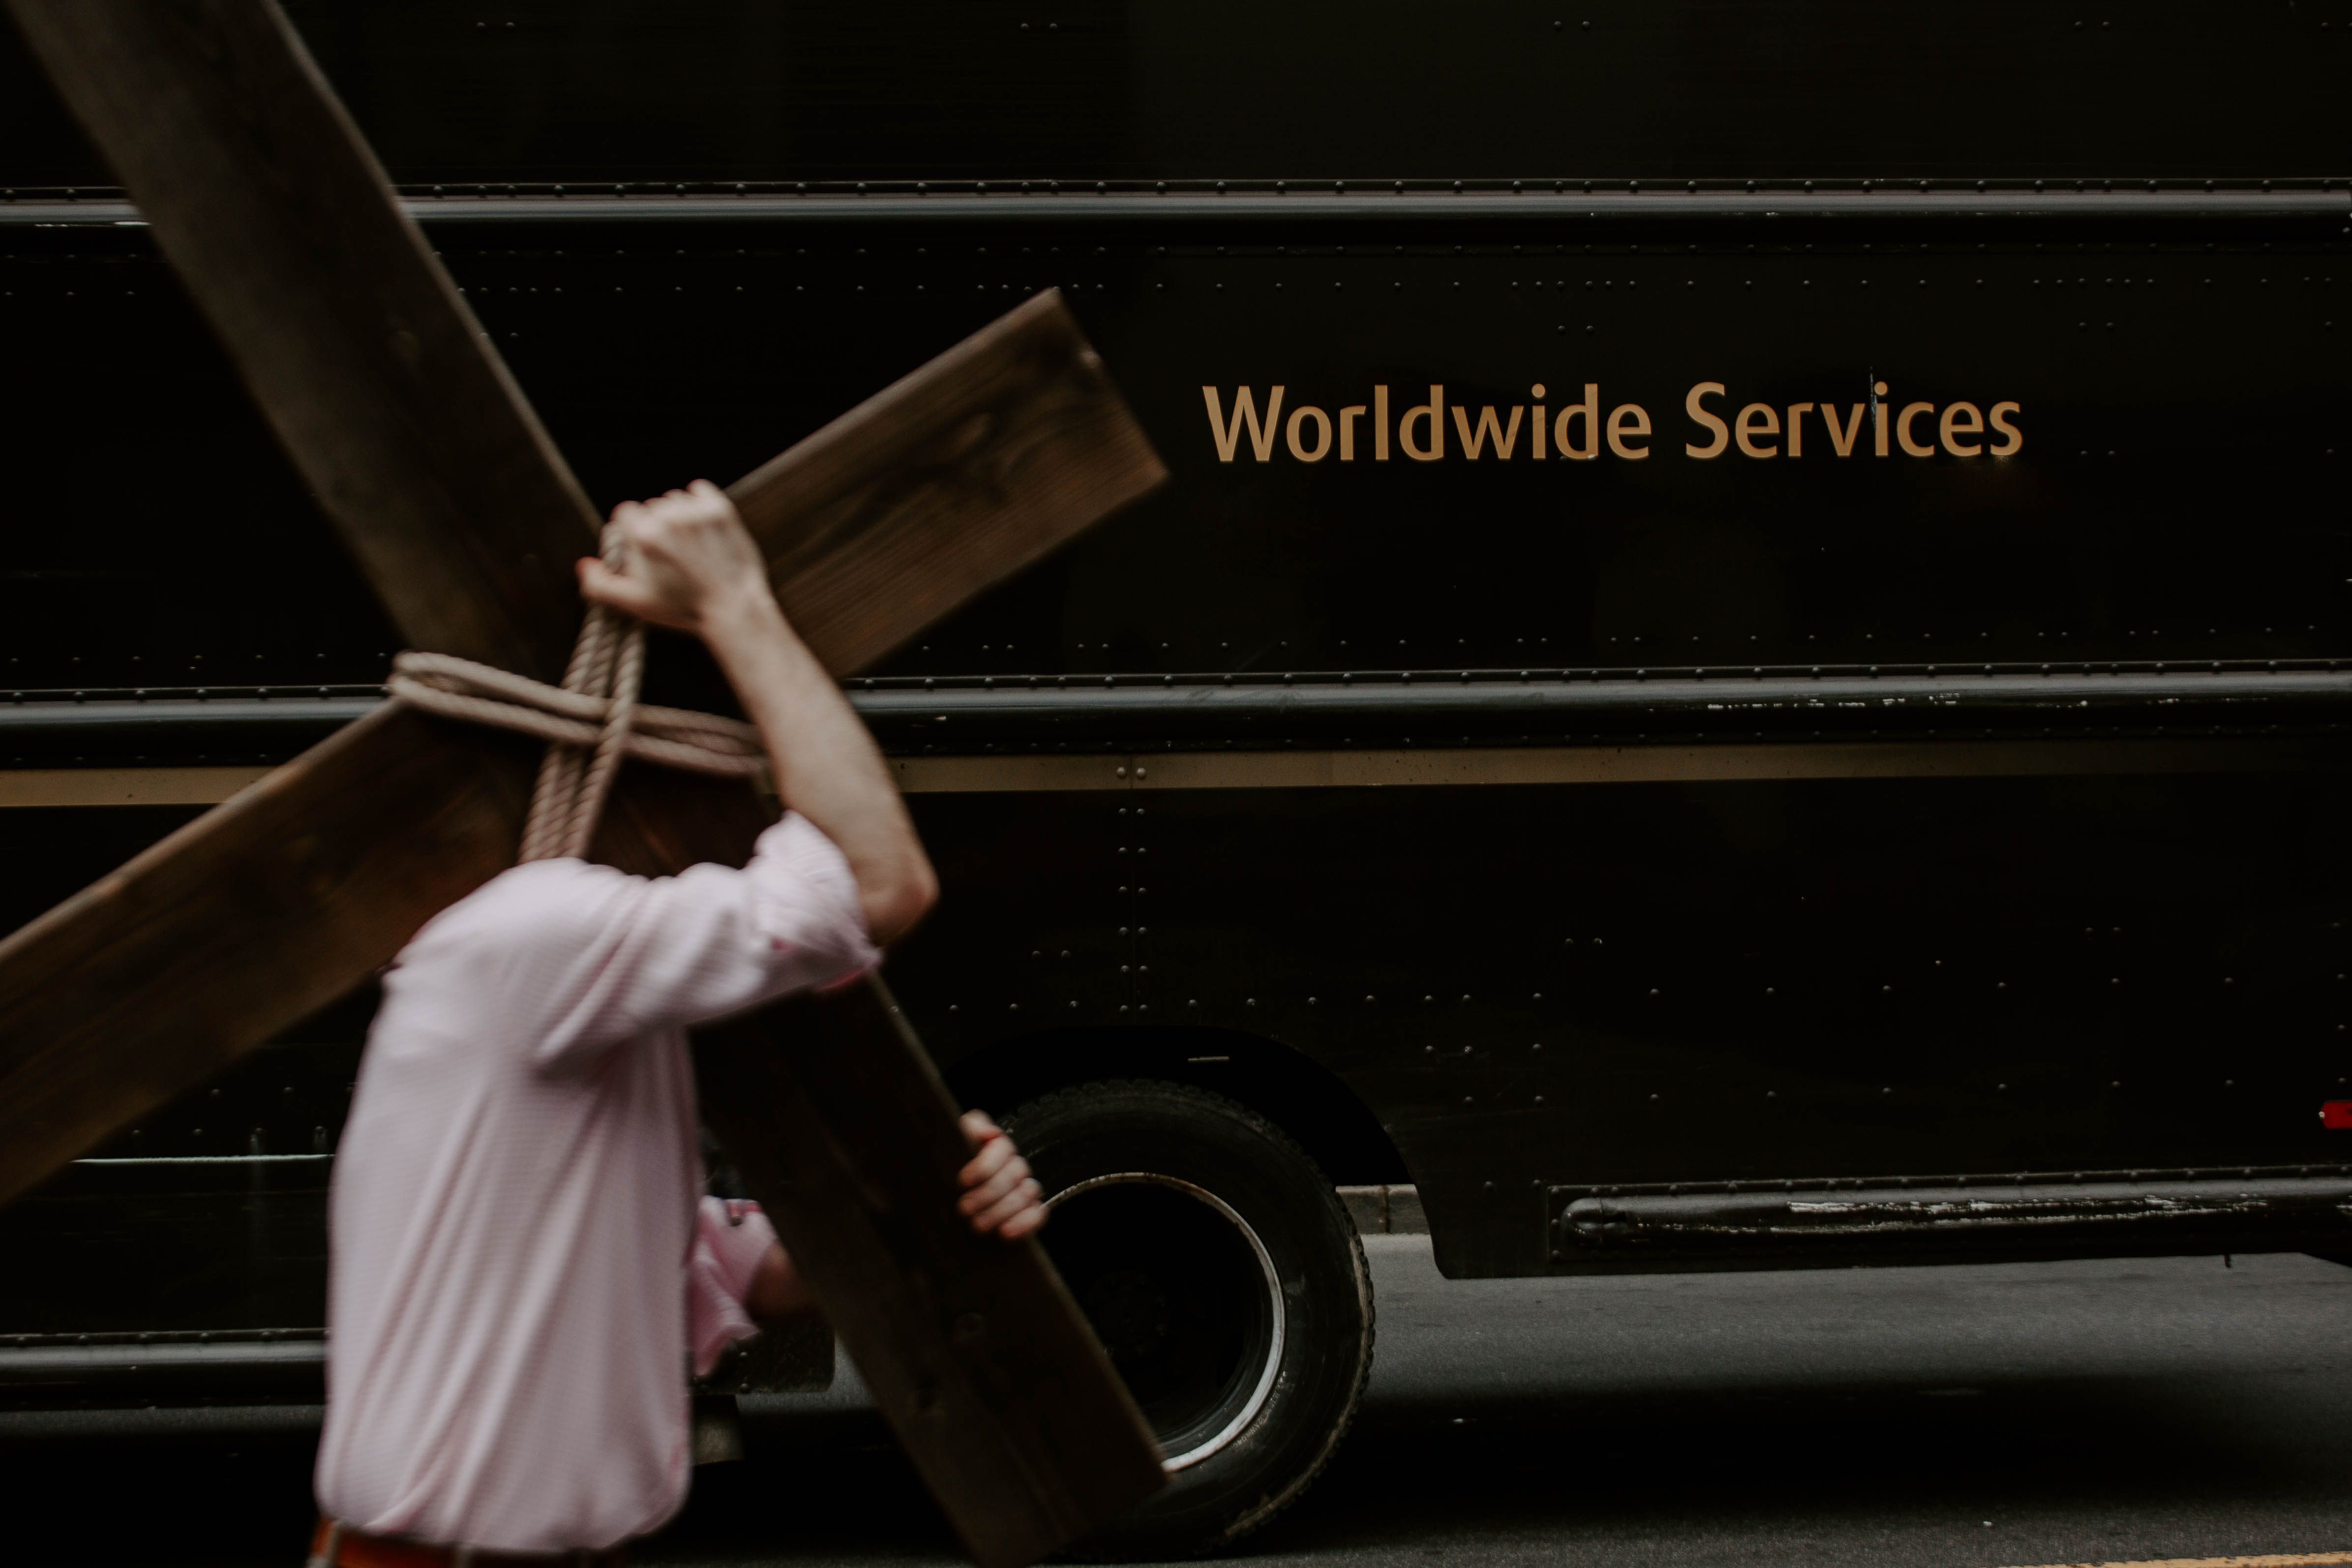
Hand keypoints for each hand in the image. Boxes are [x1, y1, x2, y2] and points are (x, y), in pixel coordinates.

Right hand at [577, 479, 770, 634]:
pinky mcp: (720, 509)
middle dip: (654, 526)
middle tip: (669, 553)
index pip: (624, 513)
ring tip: (687, 544)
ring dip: (675, 515)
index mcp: (643, 536)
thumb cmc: (682, 608)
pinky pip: (698, 490)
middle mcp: (667, 517)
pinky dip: (696, 502)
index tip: (643, 549)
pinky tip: (699, 523)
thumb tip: (584, 564)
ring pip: (673, 499)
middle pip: (649, 507)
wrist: (733, 608)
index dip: (631, 531)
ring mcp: (695, 512)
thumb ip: (600, 585)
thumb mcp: (636, 603)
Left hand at [957, 1110, 1045, 1239]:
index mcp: (998, 1146)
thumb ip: (969, 1129)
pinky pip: (1039, 1213)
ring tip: (977, 1224)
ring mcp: (1025, 1188)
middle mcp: (1015, 1165)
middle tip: (964, 1207)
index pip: (1002, 1149)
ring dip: (1001, 1211)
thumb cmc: (954, 1167)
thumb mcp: (955, 1144)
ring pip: (1026, 1193)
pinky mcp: (1031, 1210)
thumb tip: (986, 1131)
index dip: (984, 1166)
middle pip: (1013, 1174)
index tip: (963, 1181)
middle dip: (988, 1193)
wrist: (953, 1197)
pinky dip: (1024, 1223)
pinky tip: (1005, 1233)